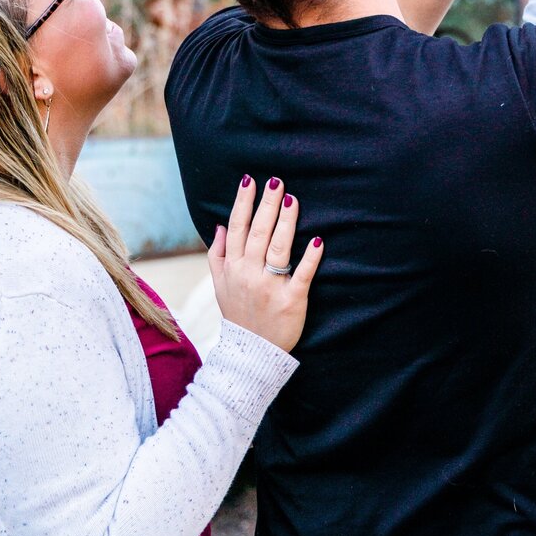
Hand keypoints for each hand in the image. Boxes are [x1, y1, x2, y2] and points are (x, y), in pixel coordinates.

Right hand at [208, 176, 321, 352]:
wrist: (252, 354)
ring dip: (286, 222)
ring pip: (278, 248)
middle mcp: (248, 274)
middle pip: (258, 233)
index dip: (243, 203)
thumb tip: (219, 226)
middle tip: (276, 181)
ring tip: (292, 199)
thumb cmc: (239, 315)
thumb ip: (218, 255)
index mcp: (232, 268)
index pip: (237, 229)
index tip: (250, 180)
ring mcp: (270, 287)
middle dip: (266, 205)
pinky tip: (317, 239)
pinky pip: (302, 274)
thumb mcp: (220, 286)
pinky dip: (309, 257)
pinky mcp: (292, 300)